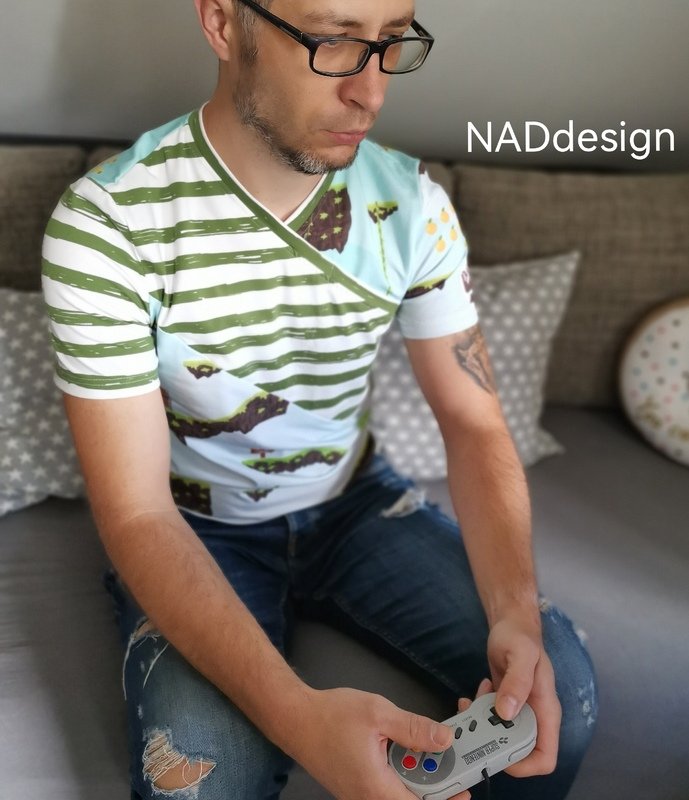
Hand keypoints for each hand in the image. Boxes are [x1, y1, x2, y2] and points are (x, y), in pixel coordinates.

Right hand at [286, 687, 472, 799]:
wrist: (294, 718)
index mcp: (376, 788)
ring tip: (428, 750)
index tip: (464, 786)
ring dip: (418, 776)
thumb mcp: (378, 713)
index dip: (446, 798)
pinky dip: (402, 772)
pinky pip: (387, 787)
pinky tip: (404, 749)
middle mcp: (369, 798)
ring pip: (400, 794)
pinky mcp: (357, 786)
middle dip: (435, 783)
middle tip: (449, 759)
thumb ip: (414, 728)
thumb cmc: (329, 716)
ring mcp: (361, 794)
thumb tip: (444, 738)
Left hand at [486, 617, 561, 777]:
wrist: (512, 623)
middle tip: (476, 724)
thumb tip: (507, 713)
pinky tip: (478, 692)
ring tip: (473, 704)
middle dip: (494, 742)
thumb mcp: (520, 655)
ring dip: (483, 726)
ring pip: (502, 736)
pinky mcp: (505, 703)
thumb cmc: (520, 636)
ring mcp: (519, 710)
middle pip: (519, 750)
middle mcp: (534, 716)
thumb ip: (516, 682)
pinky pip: (492, 719)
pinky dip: (480, 712)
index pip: (545, 758)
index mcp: (546, 711)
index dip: (525, 764)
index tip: (499, 752)